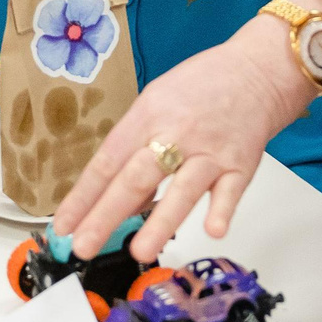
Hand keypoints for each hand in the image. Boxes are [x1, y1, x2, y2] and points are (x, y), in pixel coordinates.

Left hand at [53, 12, 317, 263]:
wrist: (257, 70)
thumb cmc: (202, 87)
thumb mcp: (157, 103)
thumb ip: (137, 150)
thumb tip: (120, 201)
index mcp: (148, 116)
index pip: (107, 161)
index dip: (83, 195)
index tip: (63, 224)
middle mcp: (176, 133)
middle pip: (136, 178)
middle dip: (106, 214)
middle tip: (83, 245)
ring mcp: (210, 150)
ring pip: (182, 189)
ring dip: (160, 221)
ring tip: (139, 251)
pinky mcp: (241, 163)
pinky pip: (230, 190)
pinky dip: (221, 210)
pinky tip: (212, 229)